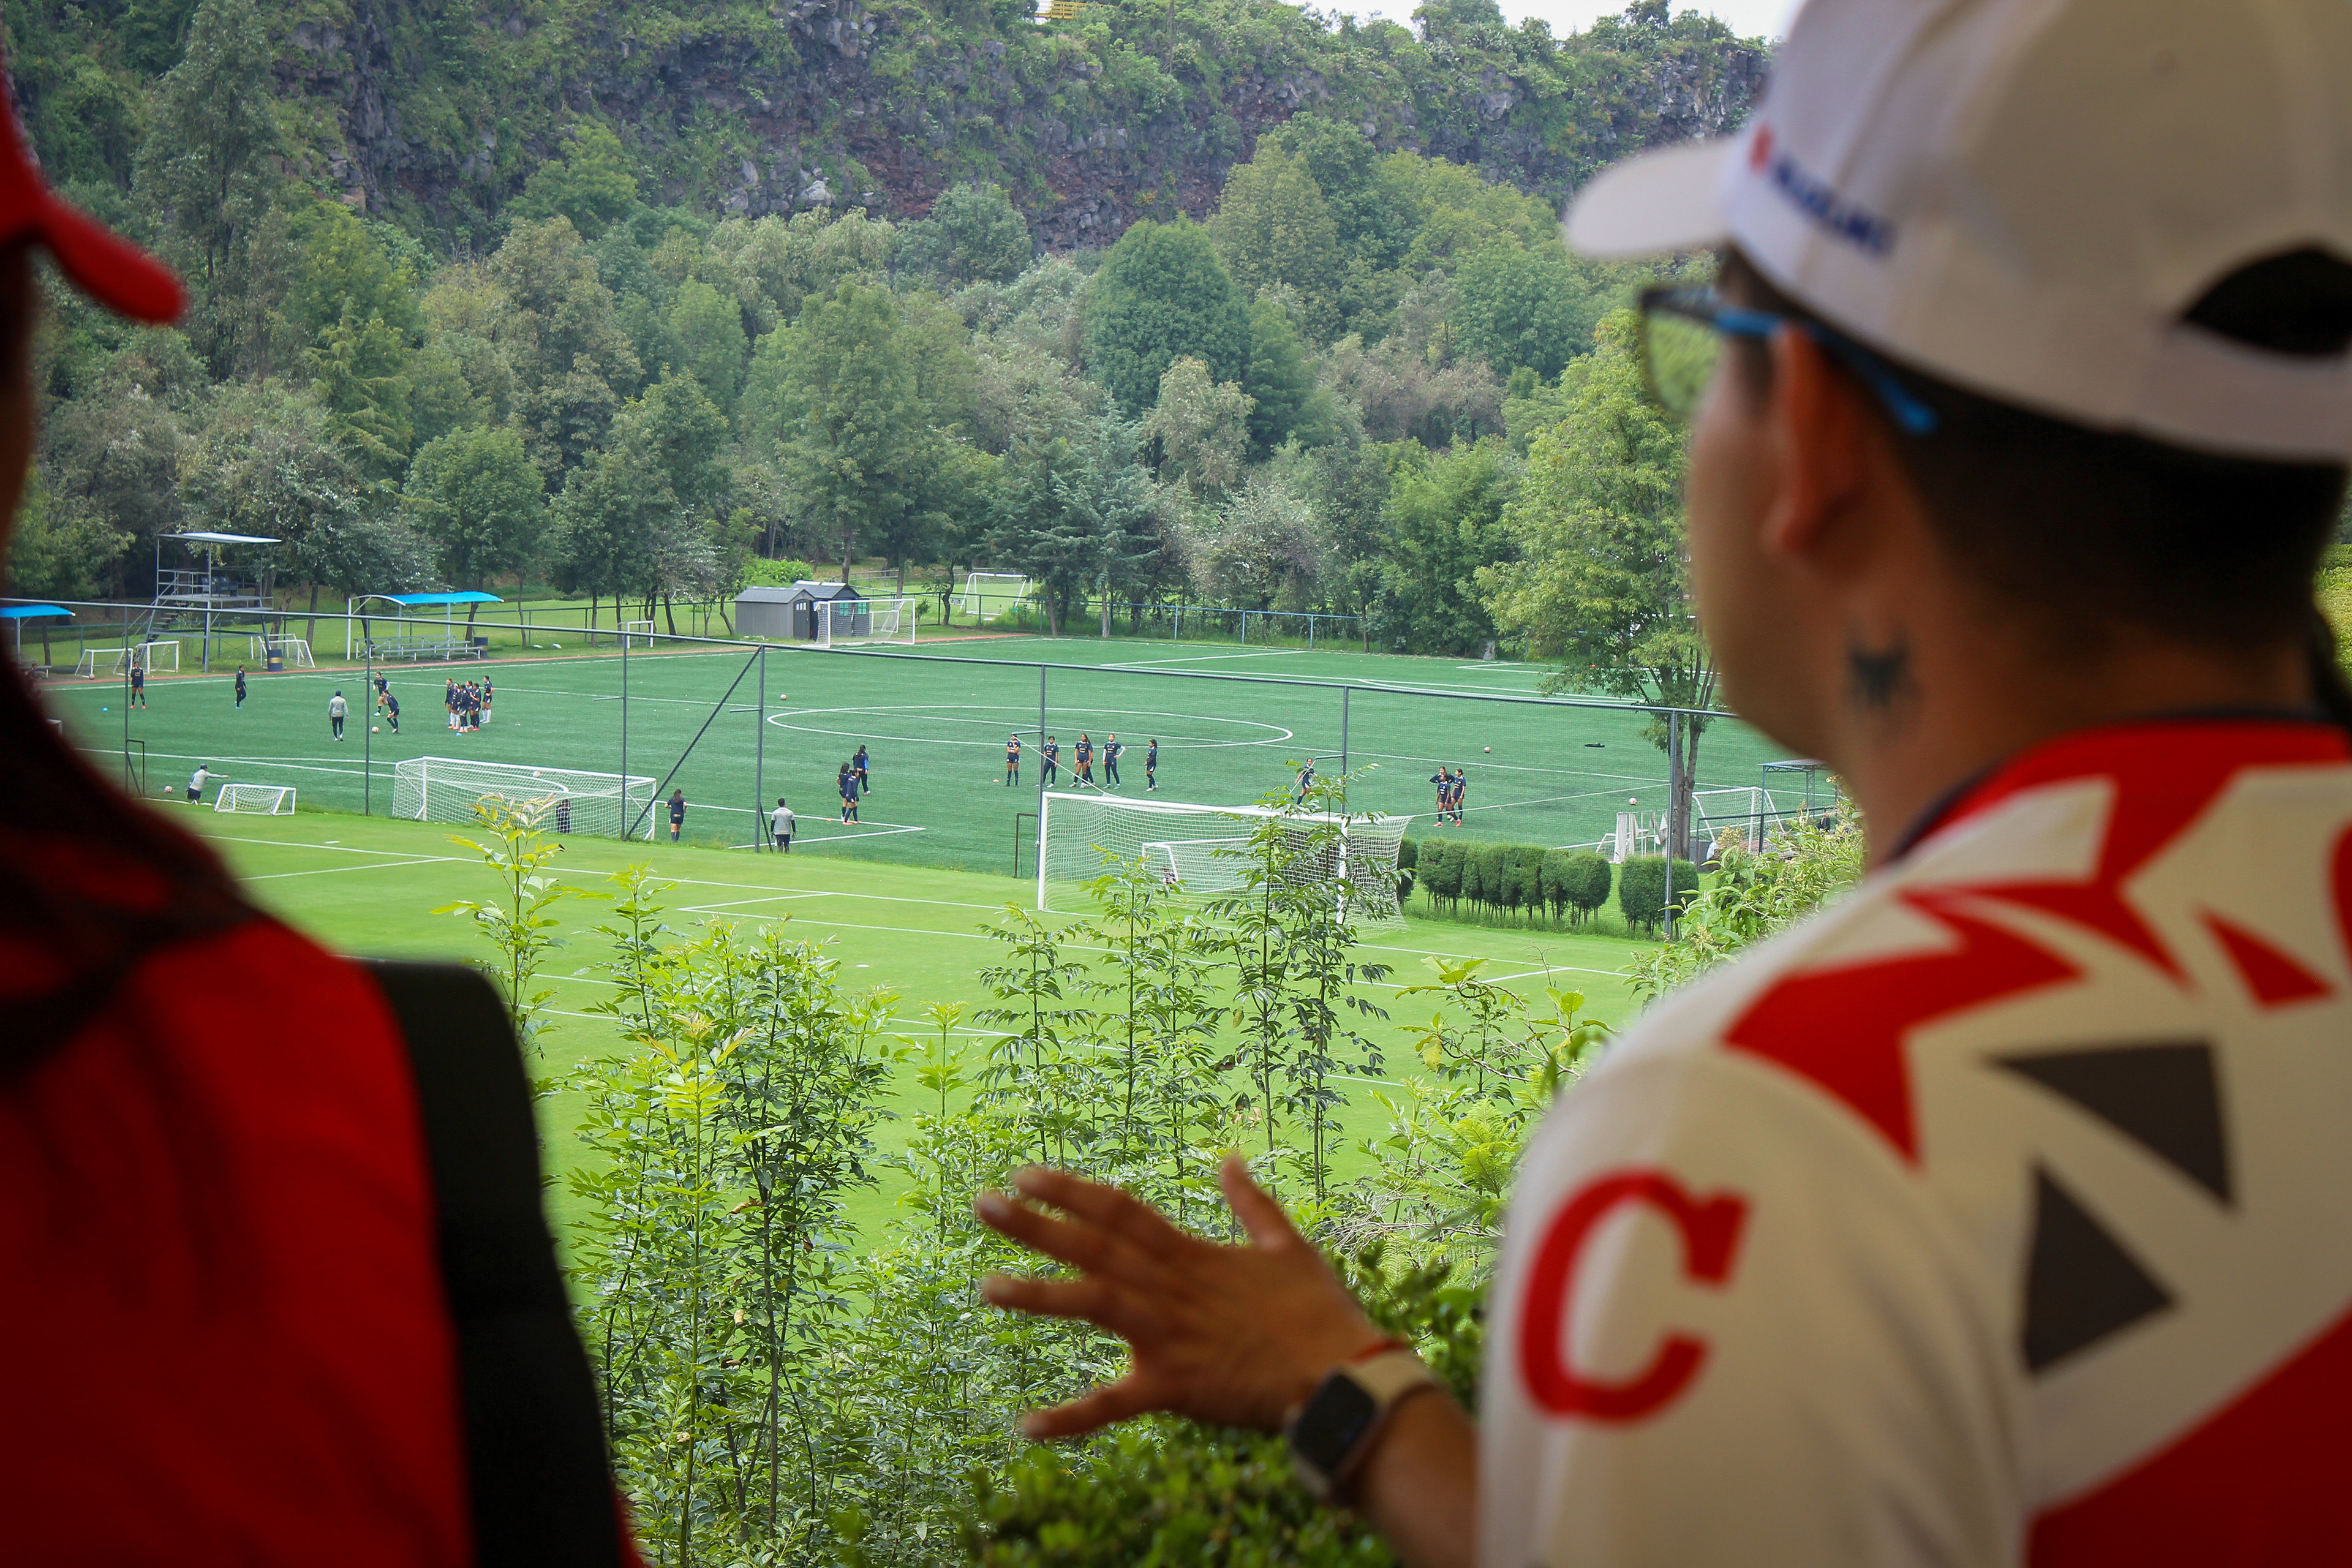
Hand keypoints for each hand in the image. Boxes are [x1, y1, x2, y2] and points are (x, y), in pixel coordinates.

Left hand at [975, 1155, 1382, 1437]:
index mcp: (1191, 1254)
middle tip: (982, 1203)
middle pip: (1094, 1246)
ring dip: (1038, 1295)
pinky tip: (1026, 1426)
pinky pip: (1113, 1404)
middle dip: (1036, 1224)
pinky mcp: (1173, 1387)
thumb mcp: (1287, 1245)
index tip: (1025, 1175)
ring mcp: (1168, 1335)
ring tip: (987, 1288)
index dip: (1071, 1191)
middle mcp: (1170, 1287)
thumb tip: (1231, 1158)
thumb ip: (1251, 1203)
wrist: (1343, 1372)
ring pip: (1092, 1304)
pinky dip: (1070, 1417)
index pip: (1120, 1211)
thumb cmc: (1318, 1312)